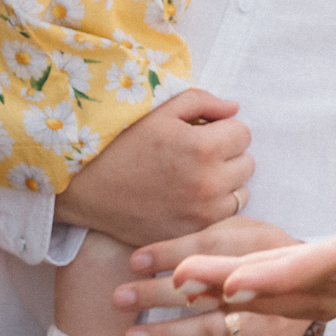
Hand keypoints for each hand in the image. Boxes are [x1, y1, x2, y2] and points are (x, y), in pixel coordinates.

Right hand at [49, 89, 251, 240]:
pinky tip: (188, 198)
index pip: (243, 133)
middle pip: (247, 163)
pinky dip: (214, 207)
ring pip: (240, 192)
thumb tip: (234, 109)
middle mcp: (210, 183)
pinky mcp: (194, 233)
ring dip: (226, 183)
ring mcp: (204, 213)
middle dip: (228, 155)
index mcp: (204, 147)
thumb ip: (203, 102)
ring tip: (194, 177)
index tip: (203, 133)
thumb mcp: (160, 111)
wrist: (88, 189)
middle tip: (198, 155)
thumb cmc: (123, 144)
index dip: (224, 130)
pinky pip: (224, 217)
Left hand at [118, 217, 307, 335]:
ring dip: (170, 333)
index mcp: (253, 247)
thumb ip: (196, 243)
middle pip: (204, 291)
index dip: (170, 255)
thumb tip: (140, 258)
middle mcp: (260, 284)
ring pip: (212, 328)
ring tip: (133, 335)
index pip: (207, 248)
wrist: (319, 281)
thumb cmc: (264, 250)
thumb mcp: (237, 231)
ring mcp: (263, 320)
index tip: (135, 261)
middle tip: (121, 297)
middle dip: (159, 294)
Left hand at [169, 160, 335, 328]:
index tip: (235, 281)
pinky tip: (223, 299)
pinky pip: (304, 299)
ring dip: (233, 295)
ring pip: (291, 297)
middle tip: (173, 281)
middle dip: (234, 286)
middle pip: (295, 286)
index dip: (282, 273)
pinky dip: (260, 299)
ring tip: (176, 287)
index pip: (334, 265)